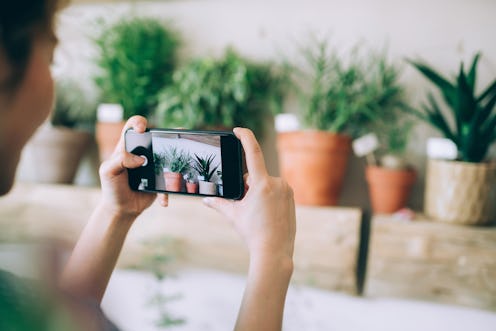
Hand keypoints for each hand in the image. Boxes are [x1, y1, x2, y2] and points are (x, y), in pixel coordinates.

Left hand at [98, 116, 167, 218]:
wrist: (121, 209)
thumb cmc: (112, 188)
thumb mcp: (108, 171)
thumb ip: (119, 160)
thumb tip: (140, 159)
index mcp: (127, 147)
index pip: (132, 126)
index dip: (138, 123)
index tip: (142, 129)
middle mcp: (142, 153)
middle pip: (156, 138)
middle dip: (166, 135)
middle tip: (172, 138)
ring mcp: (153, 166)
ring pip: (167, 157)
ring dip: (175, 160)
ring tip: (179, 165)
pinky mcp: (160, 180)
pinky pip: (169, 182)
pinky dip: (167, 192)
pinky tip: (163, 201)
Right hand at [203, 128, 295, 261]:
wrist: (274, 251)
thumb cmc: (253, 233)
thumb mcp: (233, 216)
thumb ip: (219, 204)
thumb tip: (205, 199)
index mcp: (262, 184)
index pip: (253, 152)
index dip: (245, 137)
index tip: (238, 129)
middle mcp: (277, 183)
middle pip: (256, 176)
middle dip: (247, 185)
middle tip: (245, 205)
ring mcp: (286, 190)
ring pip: (266, 184)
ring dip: (258, 192)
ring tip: (257, 214)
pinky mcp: (291, 198)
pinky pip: (276, 191)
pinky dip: (268, 198)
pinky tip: (266, 214)